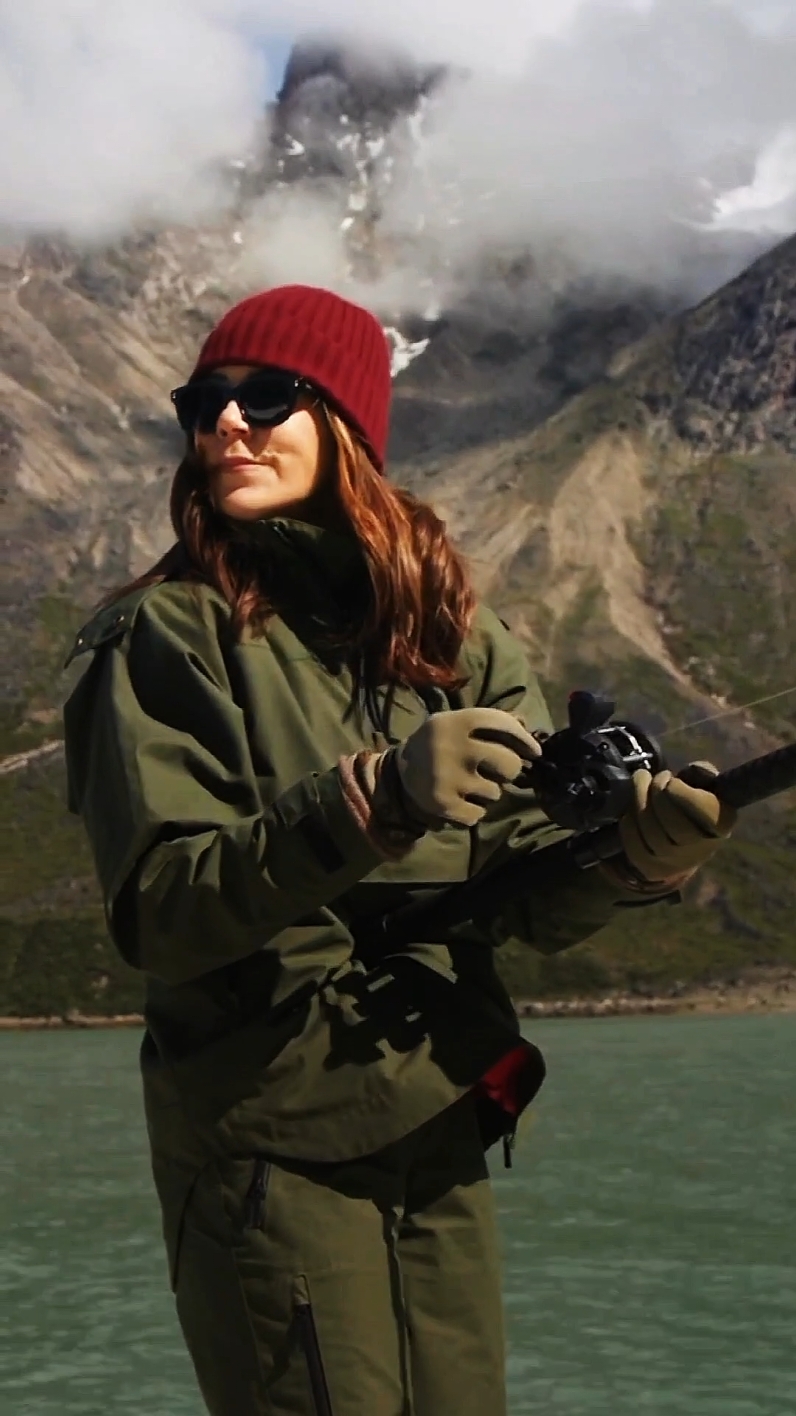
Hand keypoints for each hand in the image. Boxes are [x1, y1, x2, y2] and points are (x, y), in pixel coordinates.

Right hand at [391, 707, 541, 828]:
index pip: (503, 725)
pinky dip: (474, 812)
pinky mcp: (443, 804)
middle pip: (509, 765)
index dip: (524, 740)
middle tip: (497, 772)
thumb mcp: (458, 724)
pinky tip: (460, 801)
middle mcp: (454, 747)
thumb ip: (490, 723)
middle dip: (509, 771)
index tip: (535, 752)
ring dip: (488, 792)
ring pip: (496, 793)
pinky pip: (479, 814)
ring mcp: (448, 778)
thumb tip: (528, 727)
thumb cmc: (440, 743)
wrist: (398, 772)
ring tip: (469, 785)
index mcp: (457, 722)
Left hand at [618, 762, 736, 882]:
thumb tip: (695, 770)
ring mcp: (676, 863)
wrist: (680, 841)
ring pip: (651, 833)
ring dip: (639, 801)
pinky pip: (634, 844)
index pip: (705, 812)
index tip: (671, 781)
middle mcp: (702, 849)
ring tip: (640, 782)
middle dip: (657, 793)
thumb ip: (703, 774)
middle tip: (654, 778)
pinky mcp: (652, 868)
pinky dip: (629, 822)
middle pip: (674, 824)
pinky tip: (632, 809)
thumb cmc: (692, 803)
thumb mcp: (704, 785)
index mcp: (721, 824)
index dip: (682, 793)